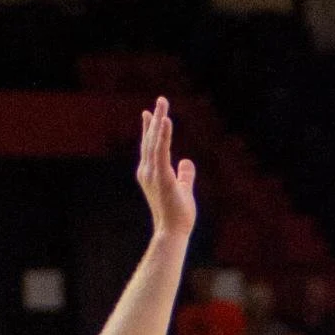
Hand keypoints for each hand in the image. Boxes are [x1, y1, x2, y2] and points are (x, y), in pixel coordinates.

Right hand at [137, 97, 196, 242]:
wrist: (172, 233)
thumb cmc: (177, 216)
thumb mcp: (183, 190)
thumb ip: (185, 175)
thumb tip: (187, 161)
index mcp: (152, 174)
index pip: (151, 147)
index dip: (151, 129)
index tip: (150, 114)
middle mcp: (148, 171)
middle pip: (151, 140)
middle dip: (155, 118)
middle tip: (160, 100)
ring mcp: (153, 173)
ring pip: (154, 141)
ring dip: (159, 120)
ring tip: (162, 102)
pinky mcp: (161, 177)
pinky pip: (161, 151)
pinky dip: (162, 135)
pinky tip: (165, 120)